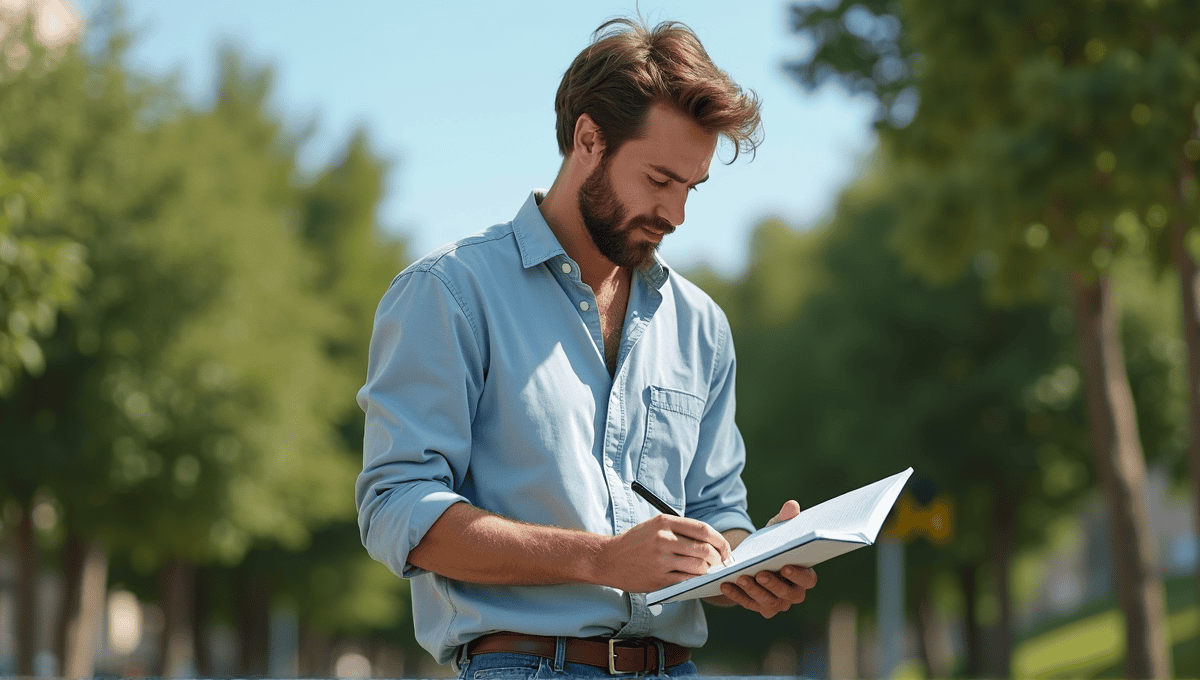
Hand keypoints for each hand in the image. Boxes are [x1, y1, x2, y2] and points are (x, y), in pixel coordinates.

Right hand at [598, 514, 730, 592]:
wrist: (608, 559)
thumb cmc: (635, 542)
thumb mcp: (655, 526)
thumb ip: (680, 530)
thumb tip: (711, 541)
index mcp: (665, 522)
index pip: (703, 530)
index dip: (720, 540)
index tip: (726, 549)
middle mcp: (664, 539)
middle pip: (705, 549)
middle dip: (718, 559)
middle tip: (721, 563)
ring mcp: (661, 560)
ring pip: (699, 567)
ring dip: (709, 571)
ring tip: (709, 572)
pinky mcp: (658, 578)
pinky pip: (687, 580)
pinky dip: (697, 581)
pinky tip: (697, 580)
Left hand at [718, 500, 816, 617]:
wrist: (752, 560)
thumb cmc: (770, 545)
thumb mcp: (776, 530)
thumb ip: (785, 519)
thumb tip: (792, 506)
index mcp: (804, 575)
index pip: (808, 580)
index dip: (799, 576)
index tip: (785, 566)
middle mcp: (793, 593)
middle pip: (787, 593)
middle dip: (773, 584)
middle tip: (759, 573)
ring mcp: (777, 603)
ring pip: (767, 601)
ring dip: (753, 590)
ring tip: (739, 577)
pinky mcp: (759, 607)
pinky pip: (748, 604)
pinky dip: (736, 595)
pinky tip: (725, 584)